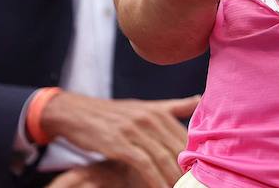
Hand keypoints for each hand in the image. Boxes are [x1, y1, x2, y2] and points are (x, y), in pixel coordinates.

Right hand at [40, 92, 198, 187]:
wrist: (76, 113)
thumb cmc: (113, 114)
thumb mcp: (144, 107)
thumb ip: (173, 107)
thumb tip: (200, 98)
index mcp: (158, 111)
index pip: (184, 137)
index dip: (194, 156)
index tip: (202, 172)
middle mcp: (149, 118)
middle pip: (176, 148)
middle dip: (186, 169)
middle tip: (195, 184)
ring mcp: (134, 130)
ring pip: (162, 157)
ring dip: (173, 177)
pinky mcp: (120, 143)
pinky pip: (143, 164)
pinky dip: (154, 179)